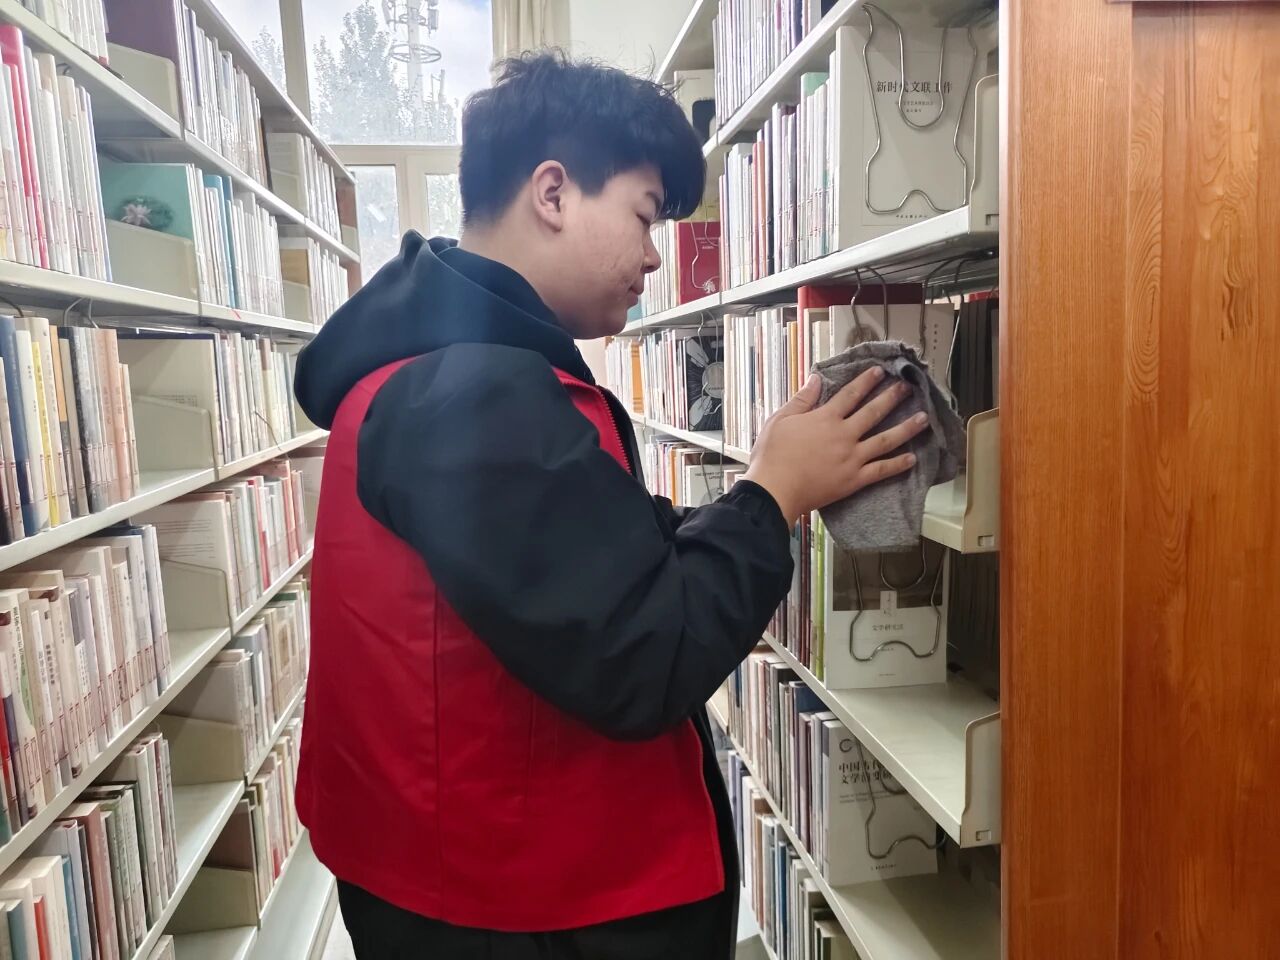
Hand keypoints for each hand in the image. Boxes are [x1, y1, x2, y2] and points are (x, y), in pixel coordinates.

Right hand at [743, 369, 927, 526]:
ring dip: (906, 428)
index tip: (880, 372)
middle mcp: (844, 435)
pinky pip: (881, 470)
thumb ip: (801, 400)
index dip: (866, 381)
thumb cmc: (772, 456)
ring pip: (885, 440)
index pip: (851, 395)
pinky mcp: (854, 479)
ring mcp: (852, 458)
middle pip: (873, 412)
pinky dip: (898, 464)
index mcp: (825, 418)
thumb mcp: (780, 420)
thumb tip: (815, 380)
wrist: (774, 490)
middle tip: (907, 388)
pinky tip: (913, 458)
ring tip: (923, 418)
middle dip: (892, 398)